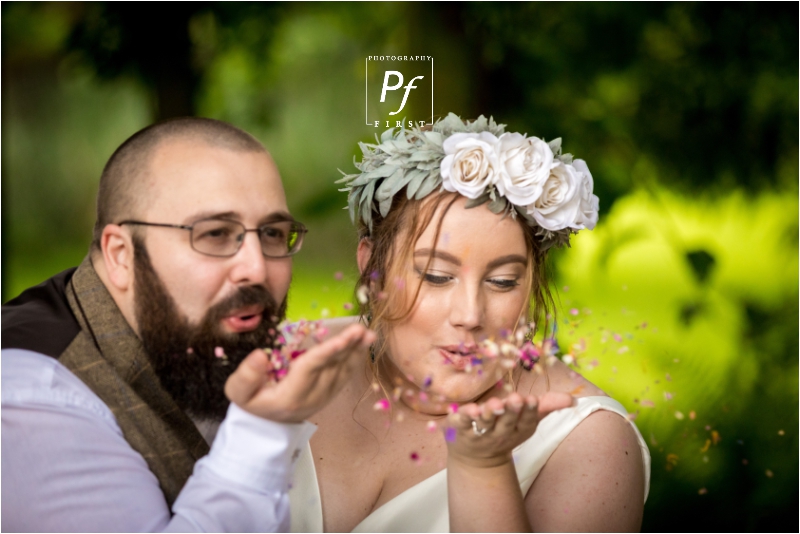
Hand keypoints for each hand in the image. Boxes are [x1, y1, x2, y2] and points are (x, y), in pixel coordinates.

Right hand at [225, 323, 375, 422]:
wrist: (264, 425)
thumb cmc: (251, 403)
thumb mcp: (239, 392)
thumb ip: (246, 375)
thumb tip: (260, 355)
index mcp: (290, 396)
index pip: (311, 369)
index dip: (327, 352)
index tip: (342, 339)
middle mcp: (312, 397)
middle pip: (332, 368)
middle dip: (347, 348)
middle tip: (360, 329)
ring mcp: (323, 397)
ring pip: (343, 371)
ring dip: (356, 352)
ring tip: (368, 335)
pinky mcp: (329, 394)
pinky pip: (345, 375)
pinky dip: (355, 359)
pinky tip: (363, 345)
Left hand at [445, 391, 573, 468]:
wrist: (476, 458)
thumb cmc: (505, 429)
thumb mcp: (527, 420)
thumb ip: (547, 406)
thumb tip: (573, 399)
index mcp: (518, 429)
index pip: (526, 421)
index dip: (530, 411)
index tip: (533, 399)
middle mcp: (500, 432)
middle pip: (506, 422)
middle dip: (511, 411)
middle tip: (515, 399)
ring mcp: (480, 433)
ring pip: (484, 423)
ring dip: (488, 414)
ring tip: (493, 404)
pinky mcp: (460, 429)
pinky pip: (461, 423)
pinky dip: (463, 417)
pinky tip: (467, 410)